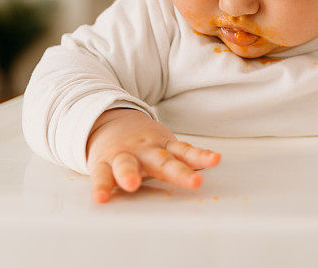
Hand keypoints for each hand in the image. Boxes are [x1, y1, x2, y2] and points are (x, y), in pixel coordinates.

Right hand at [85, 108, 220, 202]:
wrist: (109, 120)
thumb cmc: (143, 142)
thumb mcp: (165, 145)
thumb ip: (186, 157)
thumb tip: (213, 161)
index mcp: (163, 147)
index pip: (185, 152)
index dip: (201, 157)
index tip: (216, 160)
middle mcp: (145, 151)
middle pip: (163, 161)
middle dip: (179, 172)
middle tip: (193, 181)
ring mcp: (123, 155)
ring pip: (126, 164)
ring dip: (129, 174)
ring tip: (131, 184)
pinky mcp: (102, 163)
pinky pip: (101, 175)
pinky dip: (101, 186)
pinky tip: (101, 198)